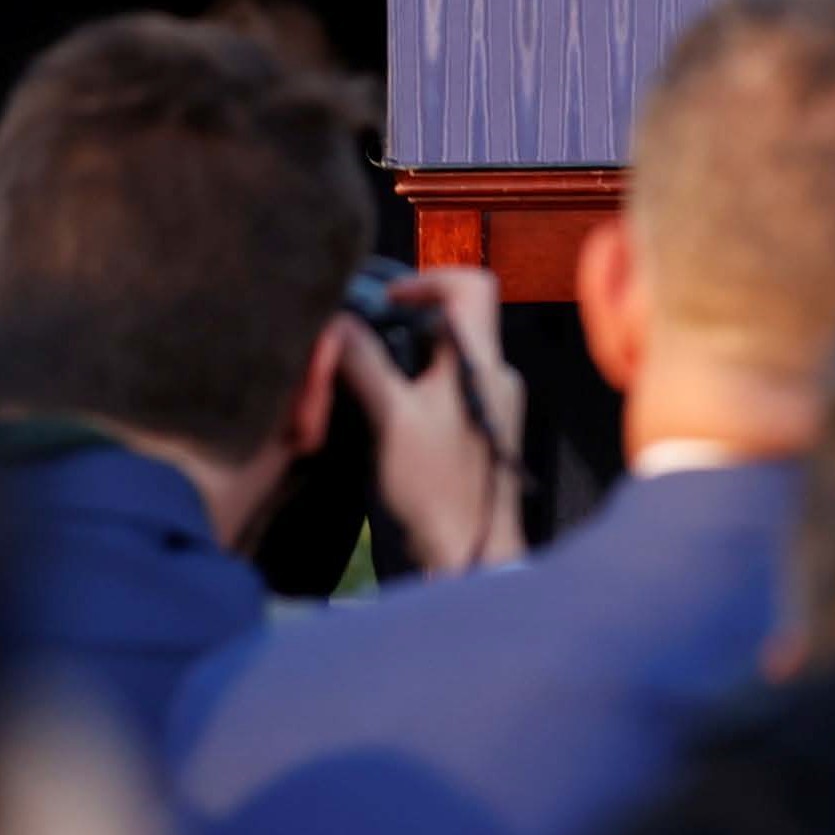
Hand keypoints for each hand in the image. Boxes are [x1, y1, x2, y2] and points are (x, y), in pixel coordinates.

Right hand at [336, 267, 527, 576]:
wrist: (473, 553)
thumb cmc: (436, 485)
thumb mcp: (391, 419)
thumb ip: (365, 366)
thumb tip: (338, 321)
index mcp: (482, 361)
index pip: (473, 286)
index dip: (429, 281)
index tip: (387, 301)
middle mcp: (496, 373)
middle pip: (458, 320)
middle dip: (409, 323)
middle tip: (365, 341)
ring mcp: (494, 402)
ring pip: (452, 356)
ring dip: (410, 357)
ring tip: (367, 378)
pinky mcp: (485, 428)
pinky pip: (453, 386)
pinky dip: (420, 384)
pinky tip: (387, 410)